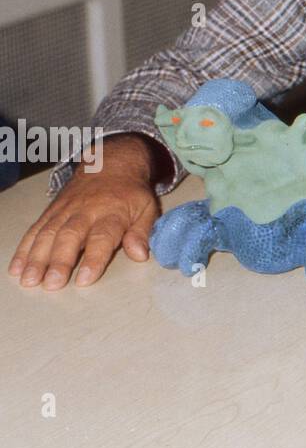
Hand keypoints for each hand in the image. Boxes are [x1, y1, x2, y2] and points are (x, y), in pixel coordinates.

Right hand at [7, 135, 162, 289]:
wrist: (111, 163)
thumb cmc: (130, 193)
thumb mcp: (146, 208)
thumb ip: (142, 232)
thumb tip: (141, 255)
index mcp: (112, 214)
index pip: (102, 237)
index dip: (94, 259)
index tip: (84, 280)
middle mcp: (86, 212)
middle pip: (70, 236)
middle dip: (59, 261)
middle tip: (51, 284)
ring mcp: (65, 211)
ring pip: (48, 233)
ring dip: (37, 258)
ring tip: (29, 280)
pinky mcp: (51, 211)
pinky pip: (35, 229)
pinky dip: (24, 248)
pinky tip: (16, 268)